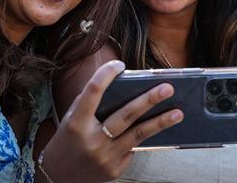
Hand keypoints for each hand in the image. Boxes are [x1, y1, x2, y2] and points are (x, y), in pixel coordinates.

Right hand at [40, 60, 182, 182]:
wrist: (58, 176)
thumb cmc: (69, 139)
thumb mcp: (72, 118)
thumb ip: (92, 102)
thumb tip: (123, 82)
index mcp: (76, 123)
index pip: (92, 93)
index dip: (105, 75)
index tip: (119, 65)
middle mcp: (91, 140)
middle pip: (124, 116)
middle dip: (148, 100)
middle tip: (167, 88)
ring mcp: (105, 157)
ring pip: (137, 135)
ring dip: (160, 122)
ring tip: (178, 112)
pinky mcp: (115, 170)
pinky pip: (133, 149)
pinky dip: (144, 137)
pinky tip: (156, 128)